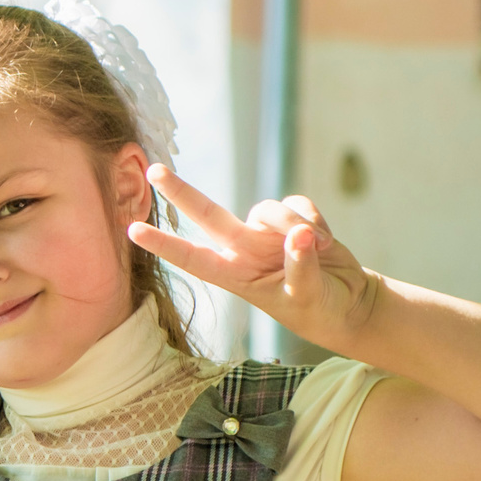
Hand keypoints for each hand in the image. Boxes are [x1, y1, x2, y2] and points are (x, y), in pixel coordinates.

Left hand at [129, 165, 379, 351]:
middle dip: (182, 193)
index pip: (193, 259)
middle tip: (154, 170)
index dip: (164, 245)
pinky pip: (298, 203)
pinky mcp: (293, 218)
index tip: (132, 231)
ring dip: (293, 222)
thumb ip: (300, 267)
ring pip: (267, 208)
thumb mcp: (307, 297)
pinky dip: (314, 218)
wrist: (348, 303)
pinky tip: (326, 240)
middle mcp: (244, 250)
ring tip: (320, 247)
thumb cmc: (320, 310)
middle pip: (208, 215)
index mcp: (236, 276)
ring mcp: (266, 233)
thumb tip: (298, 234)